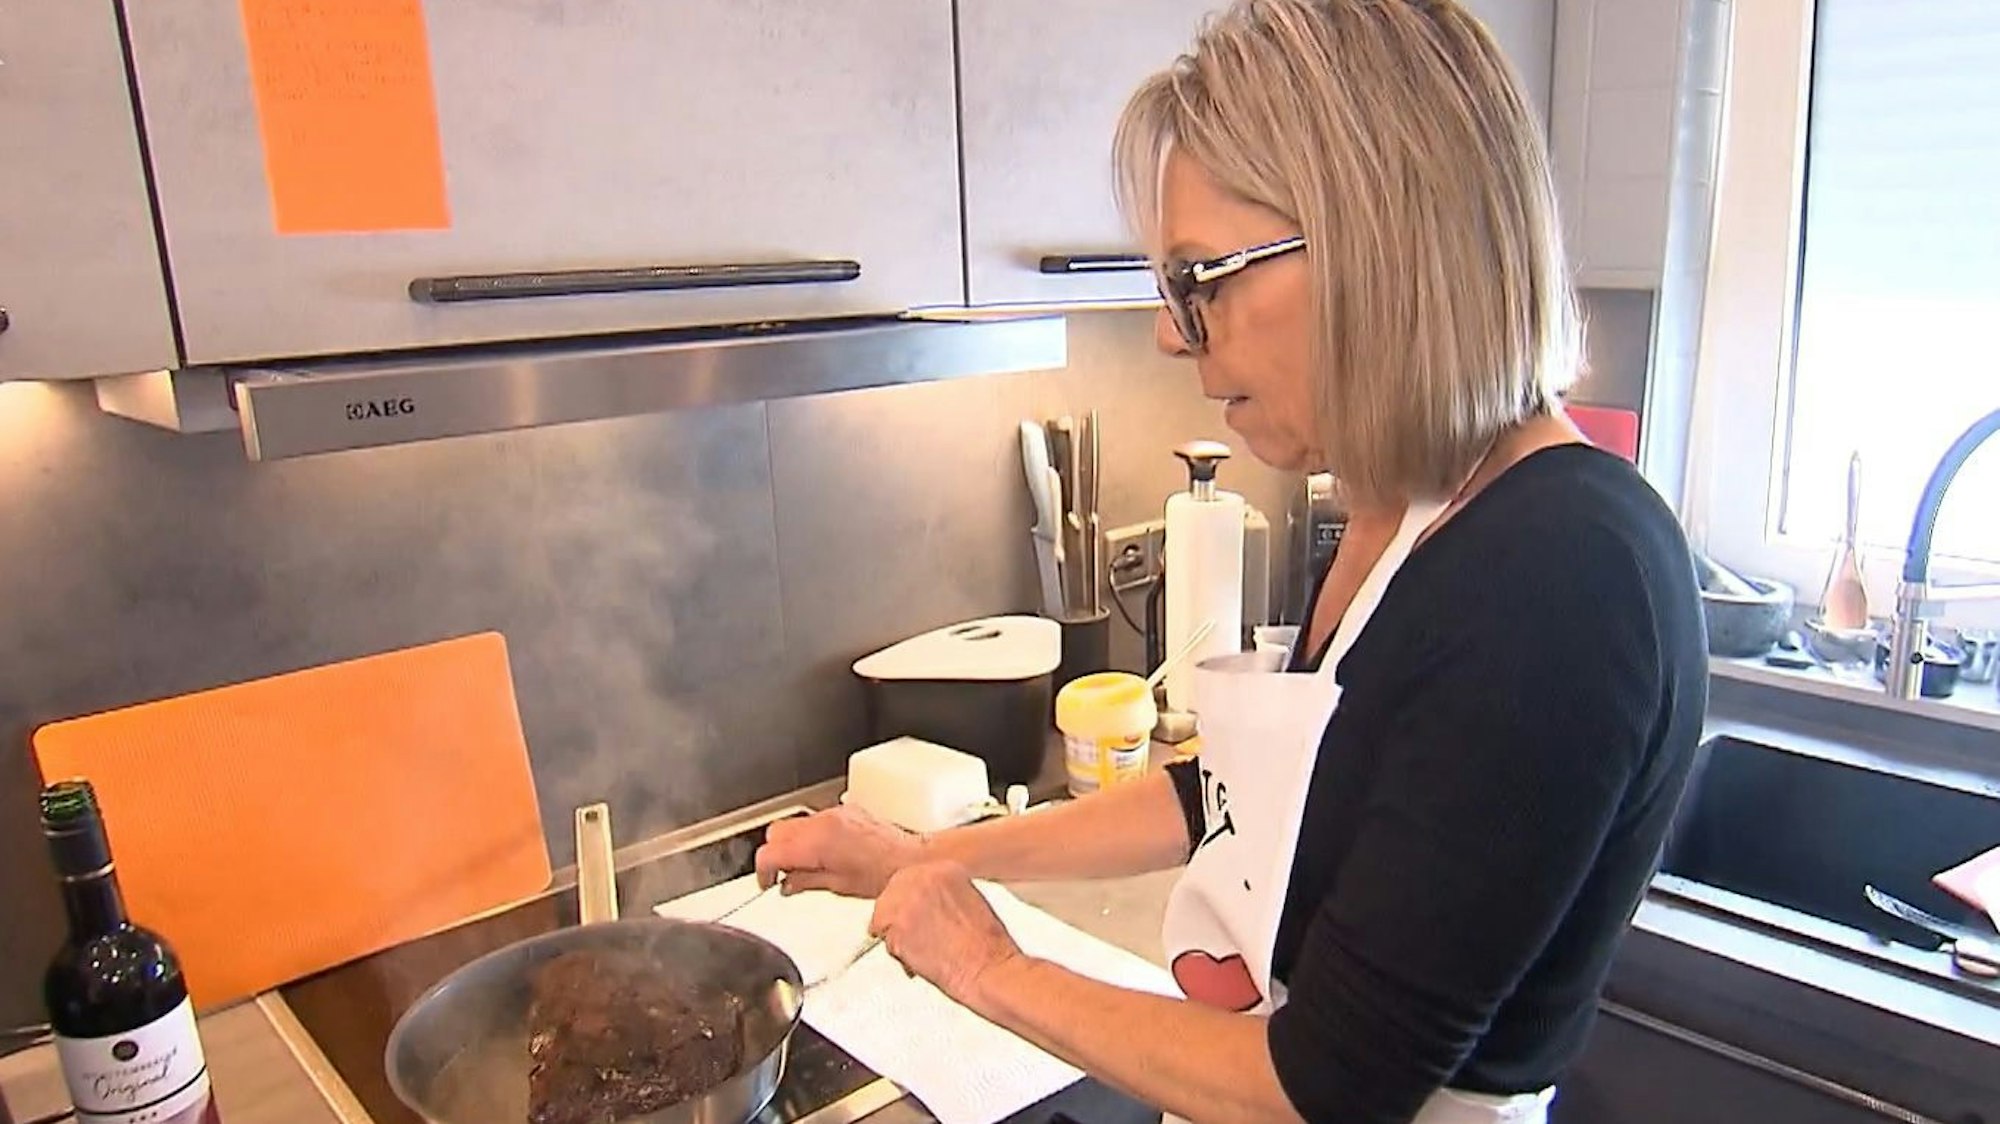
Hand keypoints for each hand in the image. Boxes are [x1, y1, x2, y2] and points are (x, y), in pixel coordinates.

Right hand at [753, 805, 924, 897]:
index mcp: (819, 842)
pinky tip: (820, 853)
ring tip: (802, 866)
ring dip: (791, 843)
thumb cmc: (884, 875)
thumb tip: (787, 884)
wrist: (911, 859)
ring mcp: (835, 813)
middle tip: (781, 875)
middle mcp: (825, 821)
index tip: (767, 881)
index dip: (763, 869)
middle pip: (776, 831)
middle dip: (773, 853)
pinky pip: (814, 819)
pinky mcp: (845, 811)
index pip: (772, 850)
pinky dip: (809, 835)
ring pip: (794, 822)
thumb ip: (806, 882)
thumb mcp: (839, 887)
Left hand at [870, 861, 1023, 1006]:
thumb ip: (941, 895)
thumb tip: (922, 905)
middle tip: (914, 937)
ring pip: (883, 917)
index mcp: (944, 868)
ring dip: (896, 935)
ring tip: (923, 950)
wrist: (988, 968)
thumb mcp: (969, 901)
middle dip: (897, 917)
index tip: (916, 917)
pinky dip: (898, 952)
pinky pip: (883, 939)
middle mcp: (923, 877)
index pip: (910, 878)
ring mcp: (907, 899)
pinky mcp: (895, 924)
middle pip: (891, 893)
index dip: (910, 903)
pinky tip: (920, 958)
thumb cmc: (986, 946)